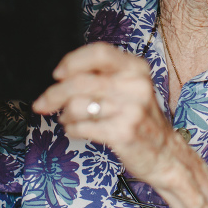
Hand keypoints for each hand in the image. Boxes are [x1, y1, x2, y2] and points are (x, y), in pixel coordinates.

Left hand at [32, 42, 176, 182]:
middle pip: (80, 81)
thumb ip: (103, 76)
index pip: (99, 52)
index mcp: (136, 68)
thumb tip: (61, 76)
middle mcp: (135, 85)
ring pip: (76, 105)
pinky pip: (81, 127)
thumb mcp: (130, 87)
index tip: (58, 74)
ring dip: (65, 115)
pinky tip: (78, 131)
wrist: (165, 154)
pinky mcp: (123, 132)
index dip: (73, 61)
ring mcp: (130, 109)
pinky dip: (73, 130)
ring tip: (71, 120)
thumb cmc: (140, 119)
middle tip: (42, 103)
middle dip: (54, 94)